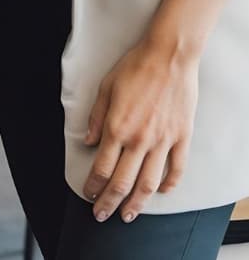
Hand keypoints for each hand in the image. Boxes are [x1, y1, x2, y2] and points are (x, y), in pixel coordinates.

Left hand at [82, 38, 198, 222]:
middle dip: (109, 202)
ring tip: (128, 215)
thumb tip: (88, 142)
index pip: (102, 168)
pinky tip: (162, 192)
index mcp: (117, 127)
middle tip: (101, 214)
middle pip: (122, 183)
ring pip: (148, 184)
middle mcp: (139, 140)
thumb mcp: (106, 87)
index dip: (93, 185)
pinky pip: (176, 168)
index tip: (88, 194)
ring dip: (136, 204)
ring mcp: (162, 141)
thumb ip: (97, 118)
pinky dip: (169, 184)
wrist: (168, 55)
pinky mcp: (181, 137)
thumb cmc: (135, 67)